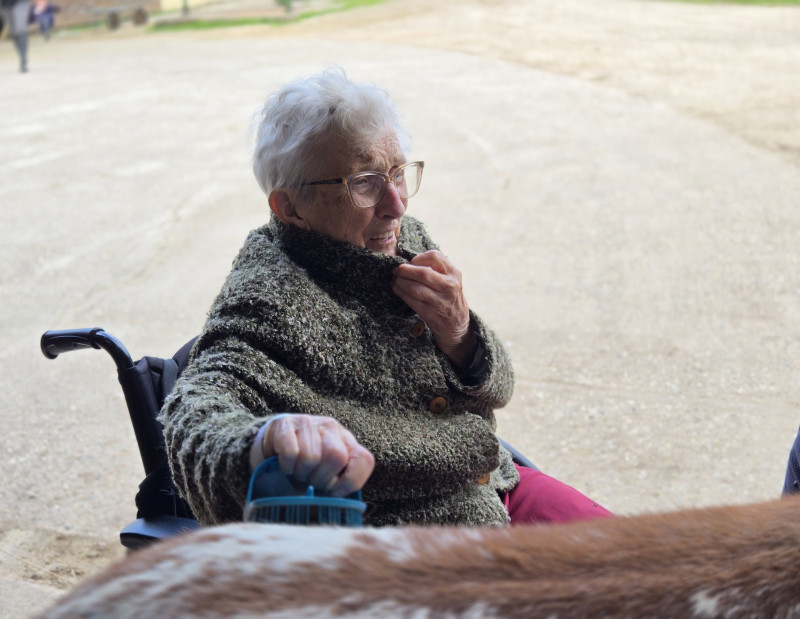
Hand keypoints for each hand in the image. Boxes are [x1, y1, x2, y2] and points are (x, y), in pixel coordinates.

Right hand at [260, 414, 374, 497]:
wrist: (268, 447)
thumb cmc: (300, 468)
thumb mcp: (323, 477)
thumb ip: (336, 489)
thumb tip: (336, 508)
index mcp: (347, 441)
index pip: (364, 459)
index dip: (351, 482)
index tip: (333, 493)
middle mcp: (330, 428)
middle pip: (337, 456)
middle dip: (321, 478)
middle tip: (309, 481)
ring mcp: (308, 423)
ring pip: (312, 457)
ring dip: (301, 472)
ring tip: (296, 472)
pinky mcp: (284, 423)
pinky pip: (290, 452)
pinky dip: (286, 466)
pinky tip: (285, 465)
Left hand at [392, 250, 476, 367]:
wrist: (456, 323)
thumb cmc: (448, 296)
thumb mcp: (450, 279)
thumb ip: (436, 268)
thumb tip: (409, 261)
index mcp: (454, 273)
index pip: (435, 256)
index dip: (419, 258)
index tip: (411, 262)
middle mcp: (449, 286)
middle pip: (423, 273)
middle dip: (405, 270)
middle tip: (396, 270)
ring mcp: (440, 301)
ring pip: (414, 288)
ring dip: (400, 282)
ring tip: (395, 279)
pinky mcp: (430, 313)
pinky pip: (411, 300)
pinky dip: (400, 292)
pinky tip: (396, 288)